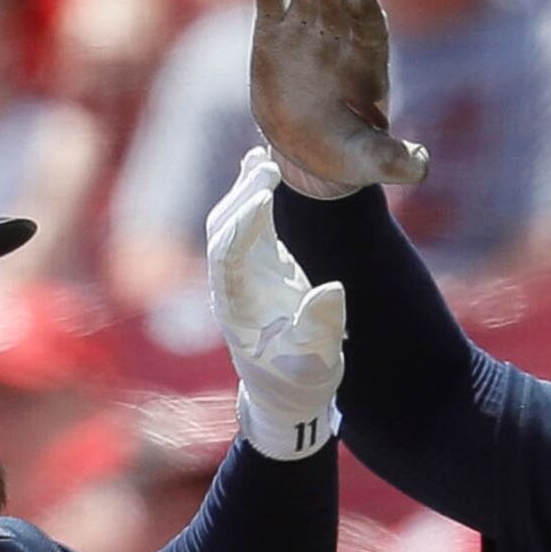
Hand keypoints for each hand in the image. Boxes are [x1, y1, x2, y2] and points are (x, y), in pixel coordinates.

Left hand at [205, 148, 347, 459]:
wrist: (288, 393)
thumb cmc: (301, 381)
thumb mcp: (317, 363)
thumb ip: (321, 328)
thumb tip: (328, 291)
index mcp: (239, 311)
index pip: (228, 260)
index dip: (243, 227)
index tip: (264, 198)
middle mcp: (232, 288)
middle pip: (222, 234)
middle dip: (241, 199)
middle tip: (267, 165)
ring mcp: (243, 275)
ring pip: (232, 225)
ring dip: (246, 191)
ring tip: (267, 158)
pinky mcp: (259, 267)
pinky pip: (249, 225)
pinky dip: (255, 196)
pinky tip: (266, 164)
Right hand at [245, 0, 428, 197]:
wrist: (309, 152)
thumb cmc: (347, 153)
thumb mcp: (372, 161)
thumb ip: (396, 160)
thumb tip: (422, 165)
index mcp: (368, 63)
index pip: (371, 28)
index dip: (364, 9)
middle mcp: (341, 38)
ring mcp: (308, 31)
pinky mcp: (275, 34)